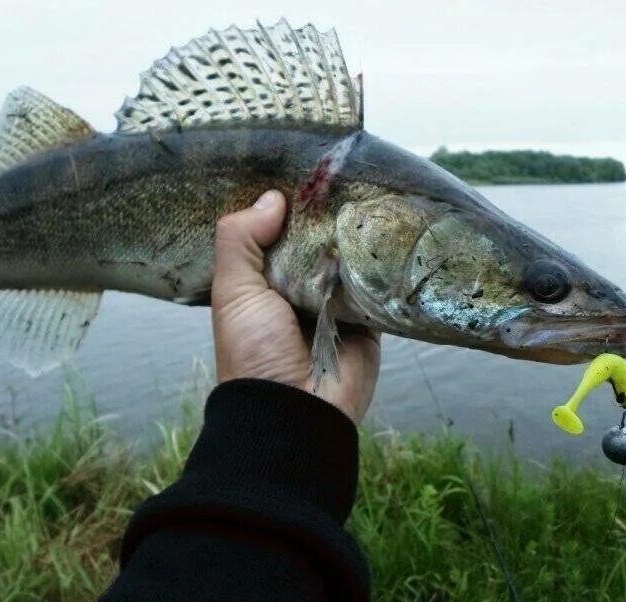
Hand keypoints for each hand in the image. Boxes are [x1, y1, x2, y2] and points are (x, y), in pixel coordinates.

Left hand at [212, 190, 380, 423]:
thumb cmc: (255, 350)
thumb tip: (273, 197)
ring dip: (358, 237)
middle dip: (328, 216)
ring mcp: (337, 303)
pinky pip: (379, 285)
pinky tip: (392, 233)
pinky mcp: (370, 318)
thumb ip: (240, 240)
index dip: (288, 205)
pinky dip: (383, 266)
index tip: (306, 168)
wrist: (296, 410)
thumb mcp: (233, 291)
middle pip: (317, 241)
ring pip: (350, 258)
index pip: (278, 233)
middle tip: (347, 170)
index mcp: (265, 281)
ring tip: (376, 191)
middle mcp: (301, 289)